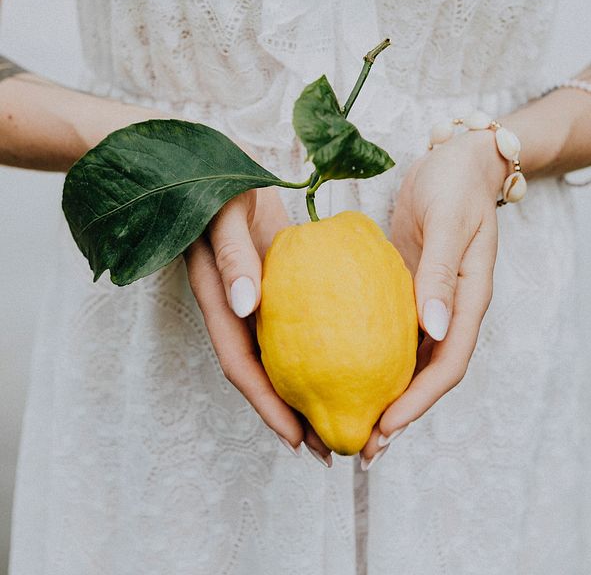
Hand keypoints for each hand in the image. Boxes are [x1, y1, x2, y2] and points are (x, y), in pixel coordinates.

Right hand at [184, 185, 333, 465]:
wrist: (214, 163)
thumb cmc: (218, 187)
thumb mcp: (224, 218)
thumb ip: (232, 260)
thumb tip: (246, 308)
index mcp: (219, 302)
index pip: (242, 365)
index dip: (267, 406)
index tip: (298, 440)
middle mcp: (238, 310)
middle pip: (265, 374)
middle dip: (294, 414)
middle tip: (331, 448)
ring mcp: (257, 299)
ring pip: (283, 356)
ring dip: (310, 389)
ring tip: (348, 417)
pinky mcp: (276, 284)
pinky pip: (300, 324)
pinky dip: (322, 348)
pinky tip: (356, 356)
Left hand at [360, 130, 507, 464]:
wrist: (458, 156)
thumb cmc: (455, 182)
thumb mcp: (449, 222)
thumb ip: (441, 273)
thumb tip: (433, 329)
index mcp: (469, 300)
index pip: (448, 364)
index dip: (419, 401)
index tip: (386, 426)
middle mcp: (450, 310)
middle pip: (427, 374)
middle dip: (398, 413)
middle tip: (360, 446)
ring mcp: (429, 301)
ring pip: (407, 359)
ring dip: (383, 392)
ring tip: (347, 420)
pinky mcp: (407, 287)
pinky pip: (389, 330)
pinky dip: (370, 354)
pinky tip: (339, 366)